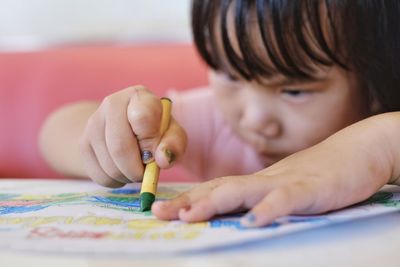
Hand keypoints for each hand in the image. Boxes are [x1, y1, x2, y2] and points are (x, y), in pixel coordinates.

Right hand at [80, 85, 186, 187]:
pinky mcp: (83, 144)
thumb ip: (174, 144)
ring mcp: (93, 123)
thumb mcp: (172, 134)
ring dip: (128, 176)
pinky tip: (122, 169)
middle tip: (146, 171)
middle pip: (120, 147)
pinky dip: (116, 181)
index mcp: (139, 96)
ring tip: (136, 167)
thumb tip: (162, 161)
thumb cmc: (157, 130)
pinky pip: (100, 176)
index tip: (155, 151)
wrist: (127, 129)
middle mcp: (112, 103)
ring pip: (110, 166)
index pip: (141, 117)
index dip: (150, 141)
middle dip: (137, 169)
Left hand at [152, 116, 394, 226]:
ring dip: (215, 203)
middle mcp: (264, 180)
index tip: (160, 210)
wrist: (357, 151)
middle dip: (188, 201)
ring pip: (245, 191)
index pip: (215, 189)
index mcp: (256, 182)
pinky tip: (252, 222)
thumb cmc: (317, 174)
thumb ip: (259, 199)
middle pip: (220, 189)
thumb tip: (236, 216)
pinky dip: (268, 209)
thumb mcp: (282, 188)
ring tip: (190, 216)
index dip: (187, 199)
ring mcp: (286, 181)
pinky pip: (287, 199)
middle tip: (158, 213)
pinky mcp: (311, 188)